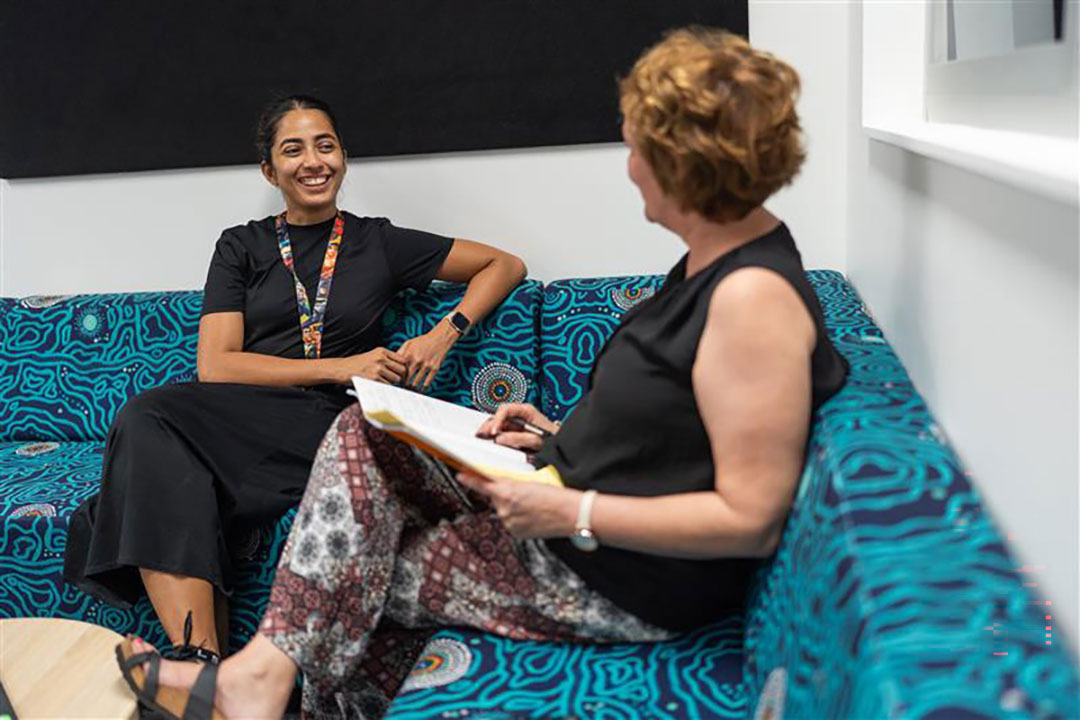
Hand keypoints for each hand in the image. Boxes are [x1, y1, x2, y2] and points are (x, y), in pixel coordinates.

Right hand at [336, 347, 406, 383]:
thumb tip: (402, 369)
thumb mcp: (373, 356)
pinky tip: (381, 387)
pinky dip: (386, 388)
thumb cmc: (358, 364)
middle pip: (402, 369)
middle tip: (399, 383)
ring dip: (394, 384)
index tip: (403, 374)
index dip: (405, 368)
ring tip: (387, 384)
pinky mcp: (373, 378)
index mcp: (382, 351)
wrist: (342, 368)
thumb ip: (386, 359)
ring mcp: (377, 368)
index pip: (402, 360)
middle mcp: (381, 358)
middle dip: (402, 377)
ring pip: (396, 379)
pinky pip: (387, 385)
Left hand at [397, 322, 457, 390]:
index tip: (397, 382)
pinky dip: (423, 388)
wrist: (440, 337)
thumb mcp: (409, 343)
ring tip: (411, 390)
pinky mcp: (435, 368)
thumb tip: (391, 363)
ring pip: (416, 383)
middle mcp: (417, 360)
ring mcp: (426, 365)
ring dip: (413, 388)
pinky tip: (422, 389)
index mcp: (408, 355)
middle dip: (403, 385)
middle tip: (403, 388)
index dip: (397, 378)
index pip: (399, 371)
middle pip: (406, 379)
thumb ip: (400, 353)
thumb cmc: (423, 341)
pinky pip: (428, 382)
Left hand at [456, 472, 579, 539]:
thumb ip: (511, 484)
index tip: (460, 475)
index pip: (481, 484)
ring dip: (513, 508)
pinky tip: (533, 516)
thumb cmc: (555, 495)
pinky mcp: (516, 533)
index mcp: (507, 491)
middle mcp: (504, 508)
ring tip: (533, 506)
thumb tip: (501, 485)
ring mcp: (509, 522)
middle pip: (496, 498)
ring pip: (504, 511)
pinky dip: (519, 519)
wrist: (570, 513)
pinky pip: (512, 522)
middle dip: (504, 495)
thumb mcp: (531, 482)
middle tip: (523, 494)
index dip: (469, 479)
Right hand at [476, 403, 558, 451]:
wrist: (562, 446)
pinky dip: (495, 436)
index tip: (493, 431)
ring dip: (490, 431)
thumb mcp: (538, 439)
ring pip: (498, 425)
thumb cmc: (554, 438)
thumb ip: (519, 438)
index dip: (497, 420)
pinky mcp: (515, 433)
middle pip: (499, 416)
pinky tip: (491, 440)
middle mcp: (520, 415)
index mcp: (526, 410)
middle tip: (480, 435)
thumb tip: (500, 438)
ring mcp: (517, 424)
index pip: (505, 409)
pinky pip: (502, 432)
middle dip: (489, 425)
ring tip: (482, 438)